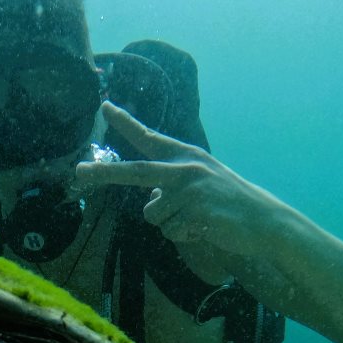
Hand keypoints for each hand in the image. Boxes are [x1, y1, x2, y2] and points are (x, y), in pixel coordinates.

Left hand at [75, 102, 274, 255]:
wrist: (264, 221)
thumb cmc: (229, 203)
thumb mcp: (202, 182)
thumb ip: (173, 184)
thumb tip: (151, 198)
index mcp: (186, 157)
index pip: (150, 137)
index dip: (126, 123)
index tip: (104, 107)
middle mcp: (186, 168)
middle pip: (136, 171)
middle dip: (104, 172)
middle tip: (78, 172)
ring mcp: (190, 190)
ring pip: (153, 214)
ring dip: (169, 224)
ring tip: (195, 220)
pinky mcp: (196, 213)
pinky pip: (170, 231)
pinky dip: (184, 236)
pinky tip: (204, 229)